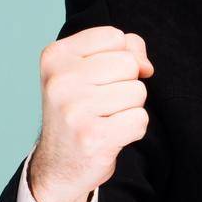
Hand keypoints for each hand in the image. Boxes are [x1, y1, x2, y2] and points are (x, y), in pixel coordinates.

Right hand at [28, 25, 153, 201]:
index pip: (114, 37)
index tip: (100, 78)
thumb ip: (123, 50)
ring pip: (137, 92)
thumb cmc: (81, 110)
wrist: (59, 165)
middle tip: (102, 104)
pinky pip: (140, 119)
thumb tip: (146, 65)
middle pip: (128, 64)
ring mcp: (74, 109)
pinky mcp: (93, 137)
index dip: (120, 57)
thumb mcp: (89, 70)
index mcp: (55, 57)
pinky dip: (133, 129)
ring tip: (105, 119)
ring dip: (130, 108)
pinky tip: (111, 135)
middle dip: (126, 84)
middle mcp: (60, 81)